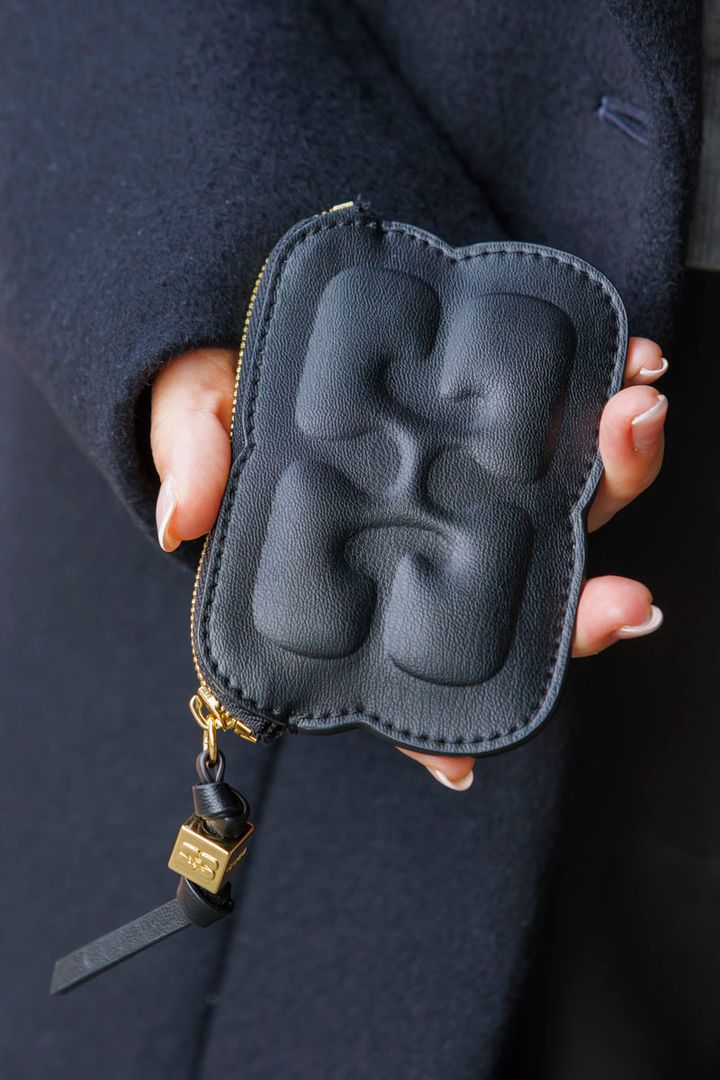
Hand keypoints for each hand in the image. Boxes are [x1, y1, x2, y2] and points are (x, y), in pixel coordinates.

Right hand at [151, 338, 667, 789]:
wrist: (262, 314)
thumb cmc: (226, 386)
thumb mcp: (194, 412)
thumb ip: (192, 454)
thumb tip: (187, 515)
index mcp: (354, 561)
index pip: (395, 662)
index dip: (428, 726)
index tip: (460, 767)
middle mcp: (428, 531)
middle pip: (514, 596)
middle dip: (581, 615)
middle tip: (622, 601)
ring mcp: (475, 475)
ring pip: (564, 506)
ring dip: (620, 475)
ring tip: (636, 418)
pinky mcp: (502, 410)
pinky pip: (573, 420)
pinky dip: (610, 402)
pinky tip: (636, 364)